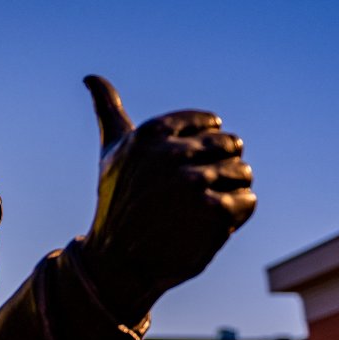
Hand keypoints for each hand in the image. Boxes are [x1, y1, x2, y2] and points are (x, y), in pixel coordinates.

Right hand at [77, 75, 255, 321]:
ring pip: (243, 173)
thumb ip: (108, 110)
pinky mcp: (212, 212)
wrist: (117, 262)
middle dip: (218, 170)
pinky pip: (248, 200)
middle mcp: (172, 154)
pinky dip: (236, 215)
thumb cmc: (117, 203)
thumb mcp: (112, 151)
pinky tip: (209, 225)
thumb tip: (91, 77)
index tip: (180, 170)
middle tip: (190, 196)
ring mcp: (193, 183)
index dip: (202, 150)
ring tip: (198, 211)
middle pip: (231, 147)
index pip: (211, 126)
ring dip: (228, 193)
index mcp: (152, 132)